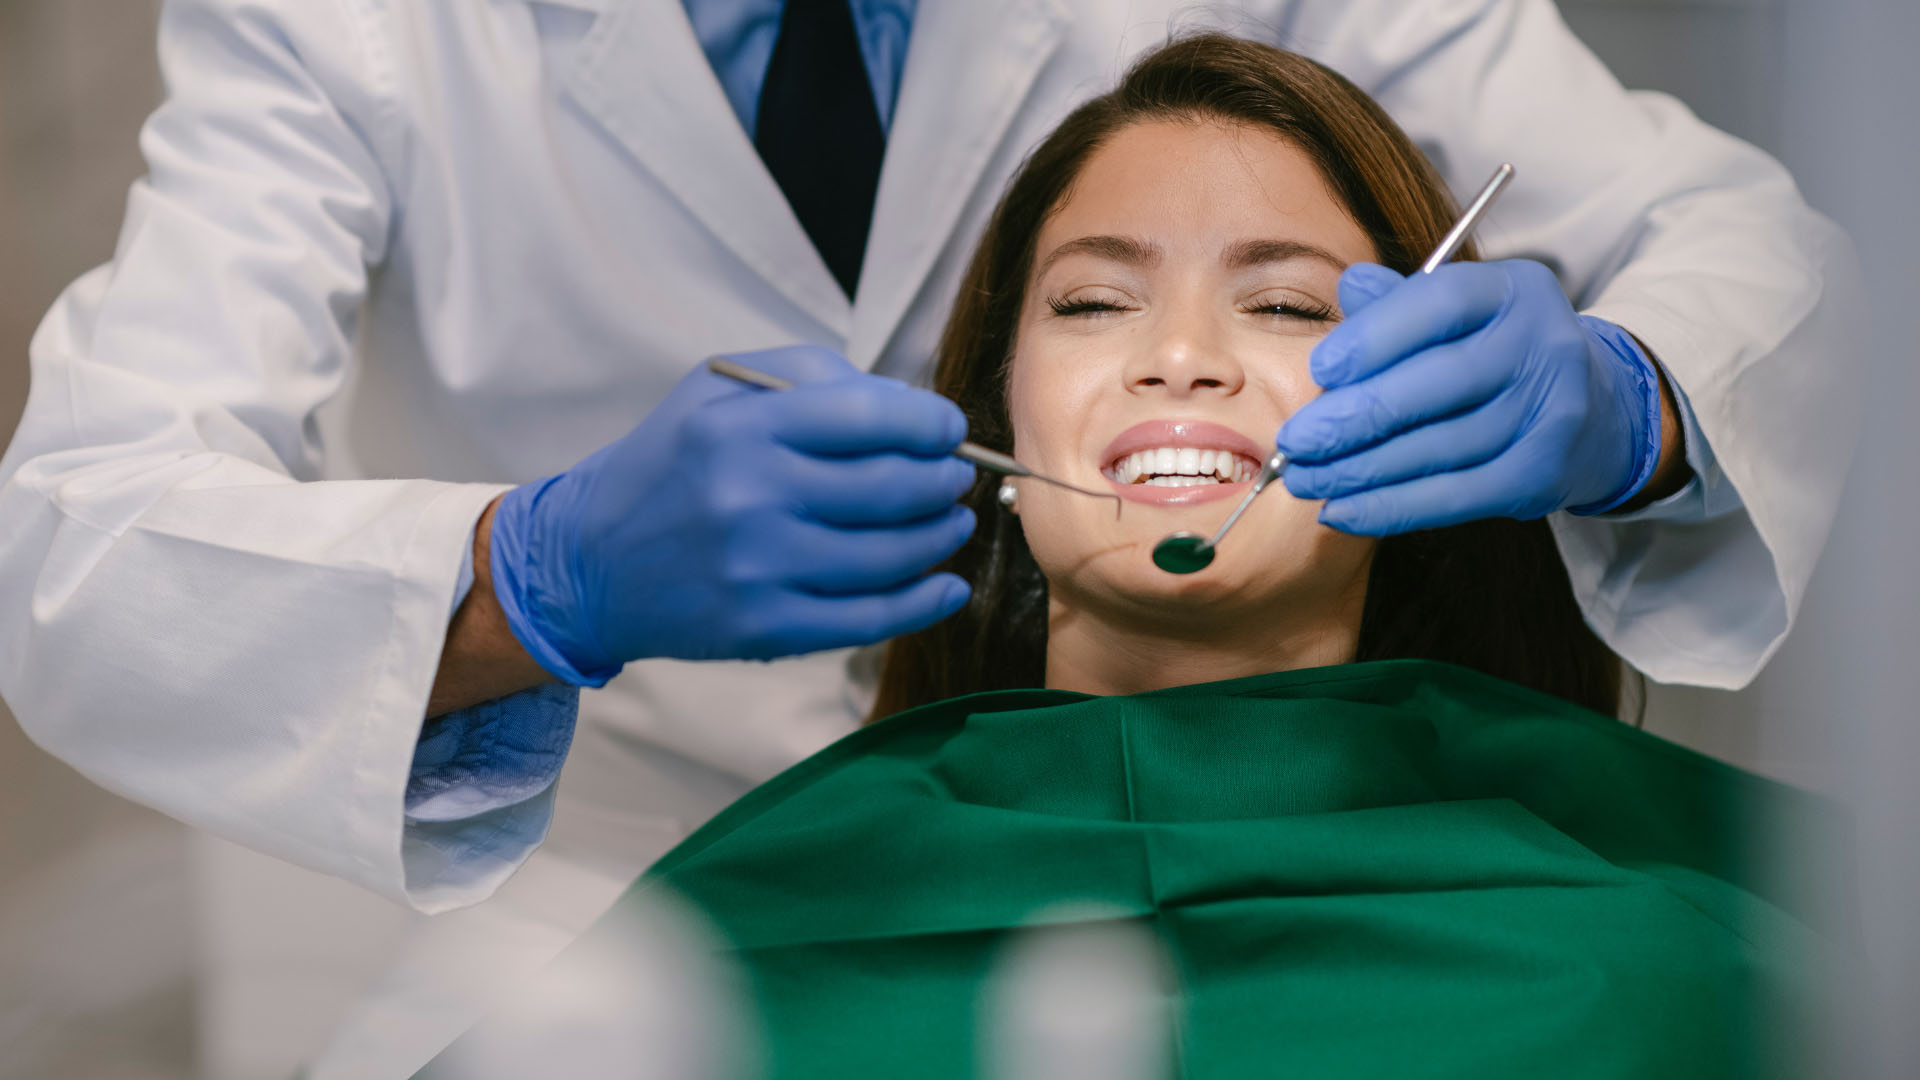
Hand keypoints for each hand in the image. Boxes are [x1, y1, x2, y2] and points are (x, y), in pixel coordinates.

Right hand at [487, 345, 977, 683]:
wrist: (587, 563)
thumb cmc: (669, 466)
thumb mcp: (716, 392)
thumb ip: (811, 379)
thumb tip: (909, 407)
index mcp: (742, 428)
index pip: (870, 416)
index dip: (930, 423)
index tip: (949, 429)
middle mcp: (751, 497)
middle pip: (893, 487)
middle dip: (943, 480)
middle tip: (955, 478)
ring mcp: (760, 569)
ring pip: (891, 554)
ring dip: (941, 536)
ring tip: (951, 523)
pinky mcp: (764, 629)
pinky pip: (870, 618)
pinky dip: (924, 603)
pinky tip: (947, 586)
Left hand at [1276, 260, 1661, 534]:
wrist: (1594, 410)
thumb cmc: (1494, 352)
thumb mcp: (1458, 313)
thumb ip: (1400, 303)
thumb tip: (1349, 287)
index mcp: (1512, 290)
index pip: (1441, 304)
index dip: (1376, 337)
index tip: (1320, 368)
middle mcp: (1541, 345)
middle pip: (1438, 383)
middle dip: (1355, 416)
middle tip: (1294, 442)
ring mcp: (1550, 412)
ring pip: (1440, 447)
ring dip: (1360, 470)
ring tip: (1305, 479)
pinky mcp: (1542, 473)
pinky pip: (1455, 496)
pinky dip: (1391, 507)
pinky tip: (1341, 511)